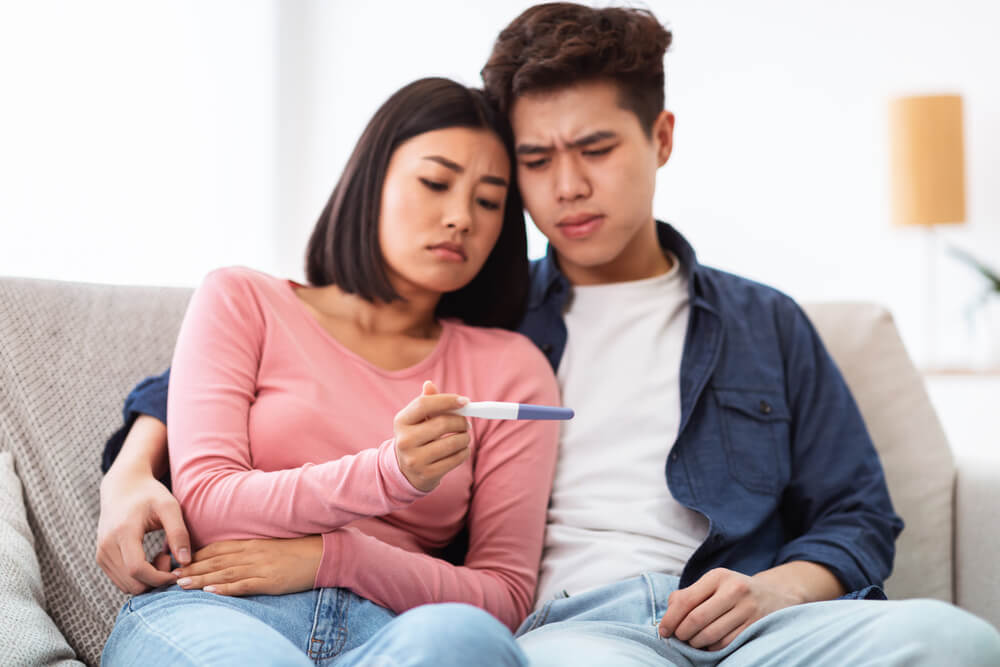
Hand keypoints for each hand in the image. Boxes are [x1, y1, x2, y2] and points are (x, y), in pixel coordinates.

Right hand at [96, 467, 191, 594]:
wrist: (123, 486)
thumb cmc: (150, 494)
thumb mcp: (169, 507)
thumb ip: (179, 533)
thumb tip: (186, 562)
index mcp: (123, 532)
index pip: (137, 569)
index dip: (159, 577)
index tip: (178, 571)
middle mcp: (106, 545)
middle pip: (131, 582)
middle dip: (155, 580)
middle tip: (169, 559)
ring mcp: (101, 553)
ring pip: (125, 585)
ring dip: (147, 580)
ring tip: (161, 557)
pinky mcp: (101, 558)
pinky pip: (120, 580)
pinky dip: (137, 578)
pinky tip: (149, 559)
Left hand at [172, 536, 322, 595]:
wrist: (323, 553)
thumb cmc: (298, 549)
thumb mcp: (271, 545)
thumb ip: (251, 549)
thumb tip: (232, 556)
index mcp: (252, 543)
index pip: (218, 548)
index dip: (197, 555)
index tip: (179, 562)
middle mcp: (252, 553)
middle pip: (216, 561)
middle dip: (192, 568)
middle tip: (171, 576)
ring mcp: (260, 567)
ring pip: (224, 573)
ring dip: (201, 579)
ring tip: (182, 584)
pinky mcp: (269, 580)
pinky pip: (243, 585)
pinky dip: (225, 589)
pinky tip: (210, 592)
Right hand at [393, 380, 470, 491]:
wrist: (406, 471)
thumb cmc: (416, 437)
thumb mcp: (416, 420)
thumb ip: (426, 401)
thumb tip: (429, 384)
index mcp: (401, 421)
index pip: (424, 404)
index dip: (447, 400)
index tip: (465, 401)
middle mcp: (404, 440)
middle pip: (442, 423)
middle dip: (461, 422)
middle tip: (467, 423)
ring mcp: (414, 459)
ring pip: (453, 442)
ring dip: (465, 438)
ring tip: (464, 437)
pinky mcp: (427, 474)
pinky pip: (456, 459)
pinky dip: (464, 452)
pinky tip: (462, 450)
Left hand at [657, 568, 801, 650]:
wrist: (774, 595)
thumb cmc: (733, 591)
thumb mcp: (712, 584)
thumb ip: (688, 595)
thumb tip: (668, 616)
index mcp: (717, 576)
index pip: (685, 600)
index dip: (670, 619)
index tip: (664, 631)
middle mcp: (733, 590)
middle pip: (696, 619)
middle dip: (682, 633)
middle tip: (679, 638)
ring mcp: (747, 609)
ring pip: (710, 634)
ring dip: (696, 643)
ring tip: (693, 641)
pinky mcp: (754, 626)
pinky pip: (725, 644)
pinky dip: (711, 648)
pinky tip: (709, 644)